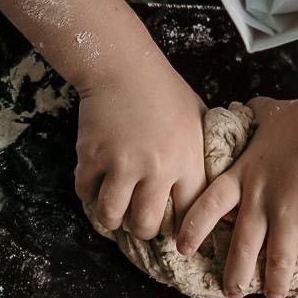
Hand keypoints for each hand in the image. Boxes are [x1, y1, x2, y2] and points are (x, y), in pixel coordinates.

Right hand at [75, 61, 208, 241]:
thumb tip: (213, 177)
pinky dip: (88, 197)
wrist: (123, 67)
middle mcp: (155, 169)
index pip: (189, 214)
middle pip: (146, 225)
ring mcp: (120, 164)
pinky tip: (95, 190)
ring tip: (114, 212)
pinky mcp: (91, 157)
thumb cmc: (165, 89)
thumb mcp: (198, 118)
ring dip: (112, 219)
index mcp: (187, 161)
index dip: (181, 228)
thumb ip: (204, 150)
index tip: (174, 230)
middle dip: (142, 230)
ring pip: (111, 216)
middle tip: (138, 222)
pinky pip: (85, 194)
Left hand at [177, 96, 297, 297]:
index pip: (208, 206)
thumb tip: (253, 104)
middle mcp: (261, 203)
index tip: (182, 247)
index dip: (193, 228)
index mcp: (244, 177)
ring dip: (274, 283)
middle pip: (241, 247)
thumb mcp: (274, 113)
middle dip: (234, 274)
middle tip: (230, 292)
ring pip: (276, 261)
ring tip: (272, 296)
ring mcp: (288, 218)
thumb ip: (259, 113)